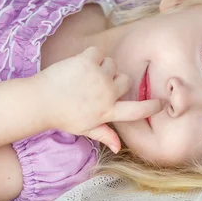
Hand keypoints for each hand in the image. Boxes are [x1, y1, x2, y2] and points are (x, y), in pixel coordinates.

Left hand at [36, 47, 162, 151]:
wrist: (40, 101)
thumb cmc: (62, 116)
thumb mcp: (85, 129)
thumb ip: (104, 135)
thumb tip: (119, 148)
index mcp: (108, 112)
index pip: (137, 111)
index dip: (152, 107)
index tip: (161, 103)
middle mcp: (107, 94)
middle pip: (126, 81)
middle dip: (116, 80)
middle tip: (99, 84)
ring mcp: (98, 76)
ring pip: (112, 64)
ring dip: (103, 67)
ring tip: (87, 75)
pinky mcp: (87, 61)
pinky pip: (98, 52)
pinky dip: (91, 56)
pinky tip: (80, 64)